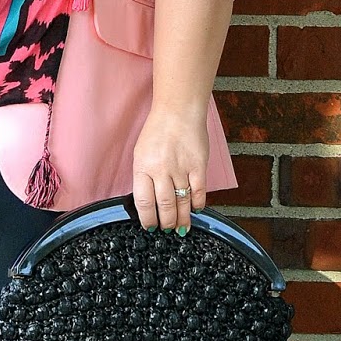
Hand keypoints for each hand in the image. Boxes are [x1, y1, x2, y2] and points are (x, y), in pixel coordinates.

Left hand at [131, 104, 208, 230]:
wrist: (179, 111)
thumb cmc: (157, 131)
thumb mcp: (141, 153)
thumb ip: (144, 176)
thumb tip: (149, 202)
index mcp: (143, 167)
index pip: (143, 202)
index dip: (147, 219)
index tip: (150, 227)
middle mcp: (161, 170)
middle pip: (164, 205)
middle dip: (166, 222)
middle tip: (167, 230)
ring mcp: (181, 168)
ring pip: (182, 201)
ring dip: (182, 218)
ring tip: (182, 227)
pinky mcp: (198, 165)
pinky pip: (199, 191)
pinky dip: (198, 203)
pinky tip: (196, 209)